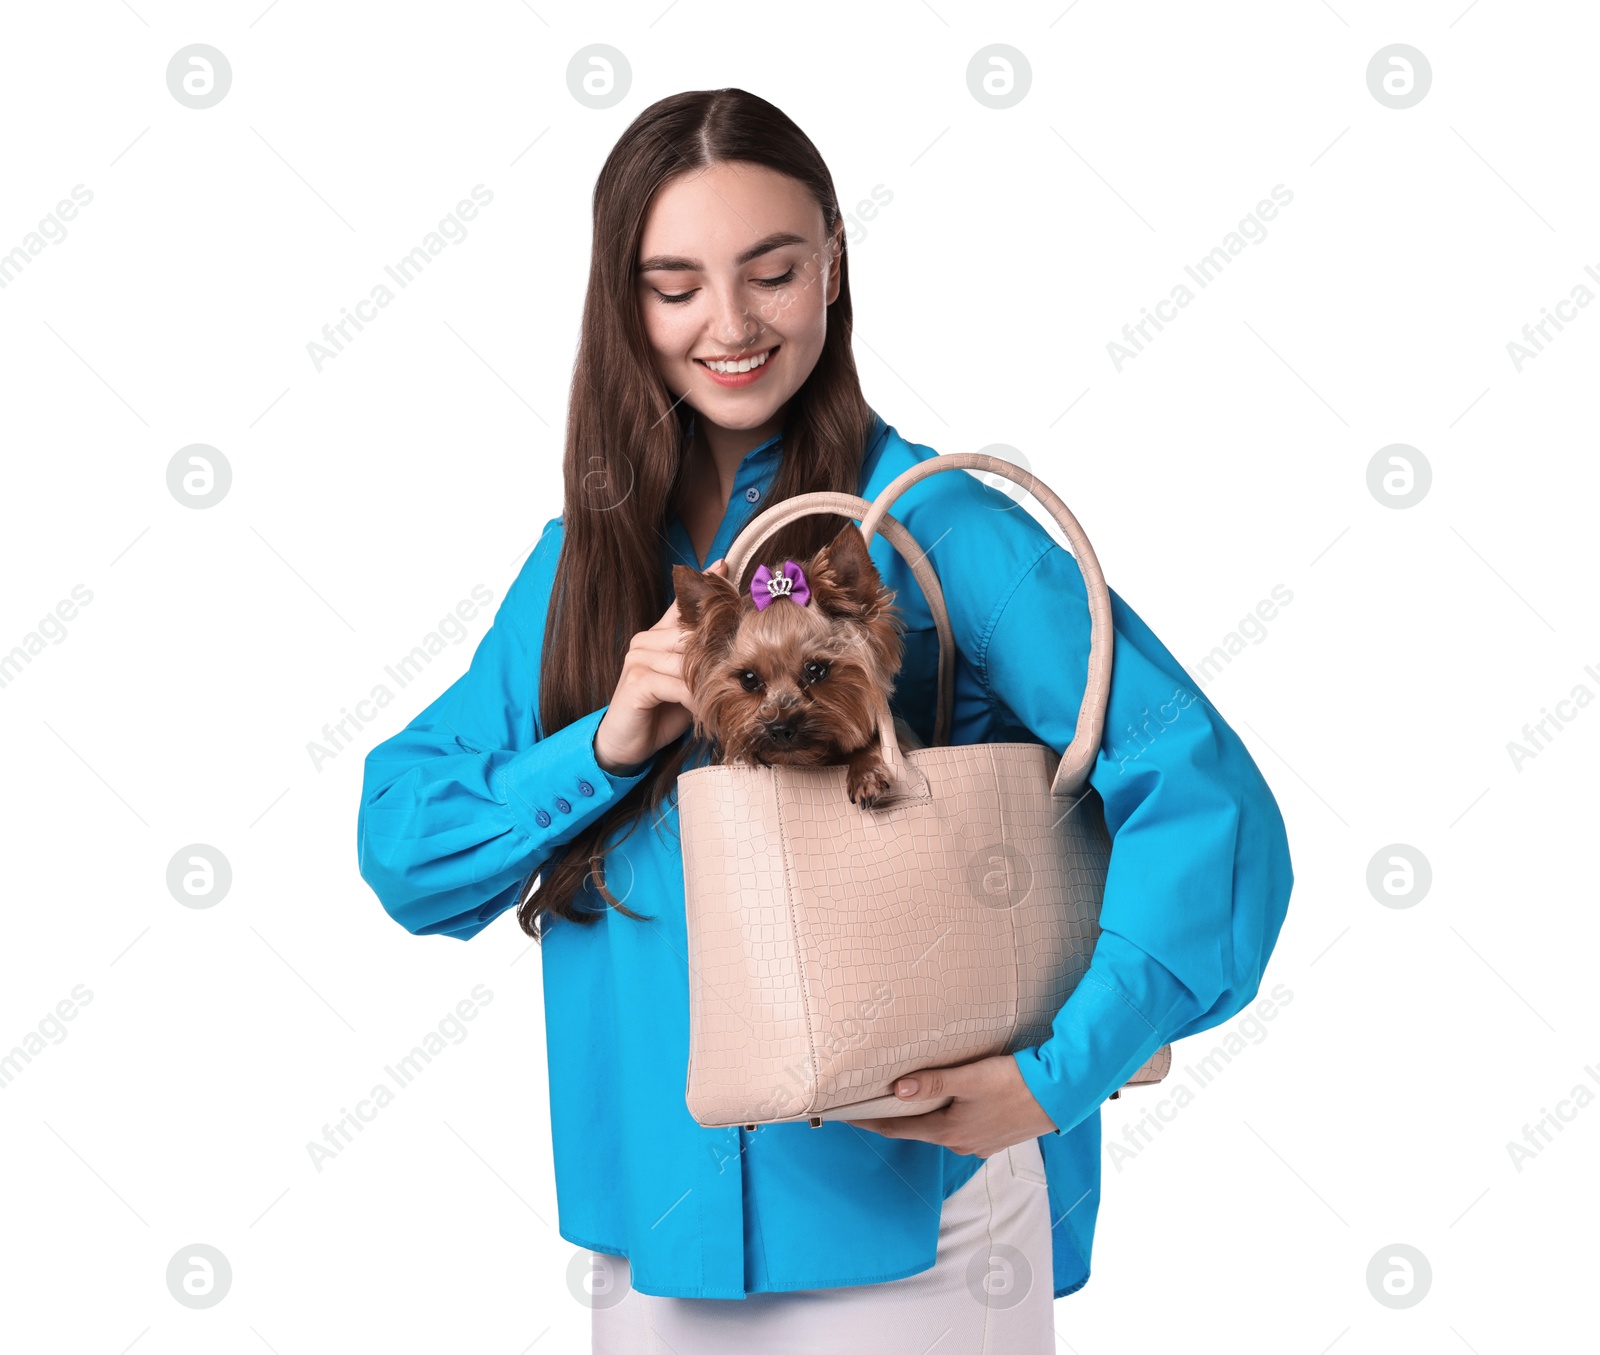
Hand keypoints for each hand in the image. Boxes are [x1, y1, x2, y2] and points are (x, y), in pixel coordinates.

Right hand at [594, 558, 727, 773]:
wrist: (627, 745)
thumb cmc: (662, 713)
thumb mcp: (688, 683)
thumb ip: (703, 662)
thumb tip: (738, 647)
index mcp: (658, 636)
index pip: (682, 606)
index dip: (703, 585)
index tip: (725, 565)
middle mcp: (645, 640)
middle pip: (690, 633)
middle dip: (720, 644)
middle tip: (750, 650)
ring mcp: (638, 658)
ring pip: (686, 659)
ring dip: (710, 677)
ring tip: (733, 688)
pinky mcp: (636, 681)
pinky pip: (675, 683)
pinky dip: (694, 696)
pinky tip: (706, 707)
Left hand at [843, 1053, 1058, 1158]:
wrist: (1060, 1096)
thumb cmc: (1015, 1084)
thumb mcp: (970, 1078)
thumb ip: (934, 1082)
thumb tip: (898, 1088)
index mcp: (948, 1132)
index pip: (897, 1128)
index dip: (870, 1121)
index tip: (846, 1116)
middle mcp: (960, 1144)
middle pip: (917, 1129)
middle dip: (895, 1116)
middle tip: (872, 1099)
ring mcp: (978, 1143)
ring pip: (940, 1128)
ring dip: (923, 1115)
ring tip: (908, 1097)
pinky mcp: (995, 1137)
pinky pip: (961, 1127)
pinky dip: (947, 1116)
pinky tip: (950, 1102)